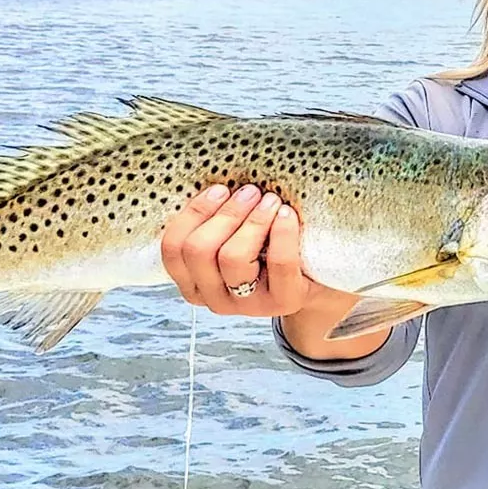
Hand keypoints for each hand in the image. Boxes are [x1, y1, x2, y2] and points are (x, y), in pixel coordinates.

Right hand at [160, 183, 329, 317]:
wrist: (314, 280)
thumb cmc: (268, 248)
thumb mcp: (235, 235)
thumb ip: (218, 219)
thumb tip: (216, 183)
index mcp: (194, 282)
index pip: (172, 250)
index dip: (192, 214)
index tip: (219, 189)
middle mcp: (214, 299)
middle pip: (199, 251)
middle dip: (225, 213)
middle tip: (250, 191)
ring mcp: (248, 306)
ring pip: (232, 258)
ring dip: (252, 221)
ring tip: (270, 201)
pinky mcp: (283, 302)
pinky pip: (278, 264)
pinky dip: (282, 233)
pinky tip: (287, 215)